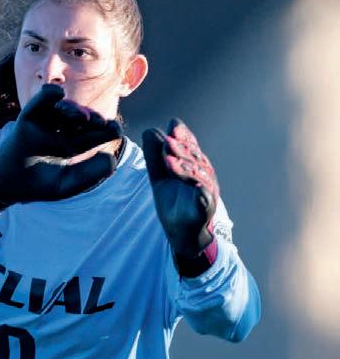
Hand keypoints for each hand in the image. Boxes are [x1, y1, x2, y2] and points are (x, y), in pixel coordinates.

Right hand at [0, 84, 121, 208]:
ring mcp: (45, 123)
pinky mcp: (28, 119)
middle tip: (99, 122)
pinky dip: (47, 95)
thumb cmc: (38, 186)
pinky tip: (57, 93)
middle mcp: (61, 131)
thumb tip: (111, 158)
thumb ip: (89, 175)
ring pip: (63, 109)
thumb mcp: (66, 185)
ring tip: (82, 117)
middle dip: (92, 118)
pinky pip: (39, 103)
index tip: (114, 129)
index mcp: (73, 145)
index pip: (94, 134)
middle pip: (81, 119)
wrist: (8, 186)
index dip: (107, 130)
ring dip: (74, 110)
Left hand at [142, 118, 219, 275]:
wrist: (181, 232)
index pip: (190, 148)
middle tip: (169, 141)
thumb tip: (150, 131)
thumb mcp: (159, 178)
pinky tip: (194, 185)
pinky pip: (204, 199)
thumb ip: (155, 157)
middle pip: (196, 159)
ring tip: (170, 161)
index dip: (184, 136)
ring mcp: (207, 192)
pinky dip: (200, 192)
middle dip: (183, 149)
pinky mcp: (205, 209)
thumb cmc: (173, 202)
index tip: (173, 125)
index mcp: (193, 166)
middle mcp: (204, 176)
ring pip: (200, 177)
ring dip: (187, 168)